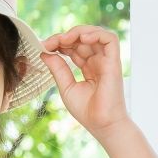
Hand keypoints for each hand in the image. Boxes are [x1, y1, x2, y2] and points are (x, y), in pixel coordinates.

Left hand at [40, 25, 131, 139]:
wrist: (102, 125)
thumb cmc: (87, 111)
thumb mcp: (66, 87)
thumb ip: (57, 69)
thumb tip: (44, 52)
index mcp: (88, 67)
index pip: (74, 47)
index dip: (59, 43)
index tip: (44, 47)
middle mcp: (98, 62)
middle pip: (82, 38)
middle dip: (64, 36)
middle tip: (49, 43)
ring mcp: (106, 61)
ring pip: (96, 34)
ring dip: (78, 32)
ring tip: (64, 39)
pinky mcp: (114, 62)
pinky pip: (110, 39)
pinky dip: (96, 34)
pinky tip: (82, 39)